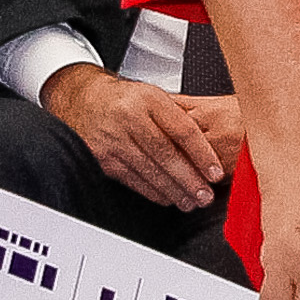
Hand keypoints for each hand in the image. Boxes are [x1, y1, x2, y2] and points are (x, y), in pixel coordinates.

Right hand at [49, 65, 235, 209]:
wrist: (83, 100)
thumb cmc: (126, 100)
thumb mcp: (154, 97)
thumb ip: (180, 118)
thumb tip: (210, 149)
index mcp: (149, 99)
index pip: (182, 129)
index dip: (202, 154)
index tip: (216, 172)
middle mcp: (129, 117)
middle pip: (166, 154)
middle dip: (189, 179)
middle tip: (205, 194)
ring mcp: (113, 139)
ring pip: (149, 170)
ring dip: (174, 190)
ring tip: (191, 201)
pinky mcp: (102, 158)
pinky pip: (132, 179)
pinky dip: (153, 191)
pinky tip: (167, 198)